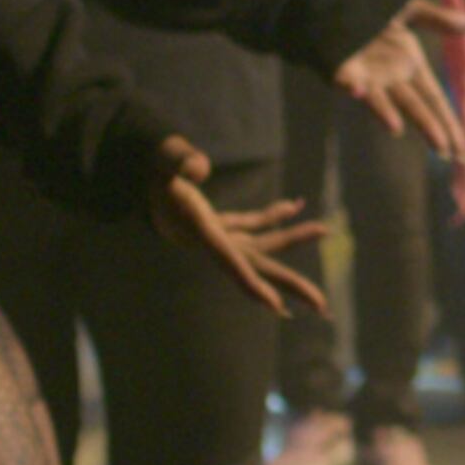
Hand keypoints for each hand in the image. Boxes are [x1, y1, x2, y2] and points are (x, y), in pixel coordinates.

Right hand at [148, 138, 330, 314]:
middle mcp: (212, 240)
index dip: (251, 282)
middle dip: (290, 284)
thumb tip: (200, 167)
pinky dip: (275, 216)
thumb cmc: (153, 168)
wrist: (139, 179)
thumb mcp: (163, 159)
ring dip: (293, 237)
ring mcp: (218, 234)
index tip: (276, 305)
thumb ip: (178, 160)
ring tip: (325, 229)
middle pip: (256, 266)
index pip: (228, 259)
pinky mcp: (220, 224)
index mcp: (199, 231)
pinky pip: (254, 225)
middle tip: (324, 306)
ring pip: (262, 243)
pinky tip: (297, 206)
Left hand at [340, 0, 464, 156]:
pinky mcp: (342, 71)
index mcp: (411, 66)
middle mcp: (392, 78)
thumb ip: (443, 20)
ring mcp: (367, 77)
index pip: (436, 101)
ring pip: (384, 102)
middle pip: (417, 108)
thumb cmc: (371, 8)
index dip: (450, 123)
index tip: (462, 149)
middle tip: (448, 154)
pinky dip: (352, 86)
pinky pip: (348, 82)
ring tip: (398, 128)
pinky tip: (358, 89)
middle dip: (432, 130)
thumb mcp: (411, 9)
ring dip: (389, 114)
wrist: (331, 0)